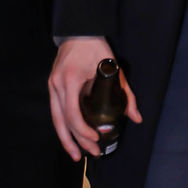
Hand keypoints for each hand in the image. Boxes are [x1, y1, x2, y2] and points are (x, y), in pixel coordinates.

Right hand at [48, 37, 141, 160]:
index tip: (95, 138)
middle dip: (77, 141)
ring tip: (77, 155)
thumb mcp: (114, 69)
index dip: (82, 130)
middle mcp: (57, 85)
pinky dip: (64, 127)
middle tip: (93, 153)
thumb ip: (126, 94)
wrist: (78, 32)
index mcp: (71, 80)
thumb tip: (136, 118)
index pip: (72, 112)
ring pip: (56, 120)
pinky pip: (56, 112)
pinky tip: (71, 138)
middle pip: (62, 121)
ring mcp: (52, 86)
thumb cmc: (96, 48)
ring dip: (66, 139)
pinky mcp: (52, 87)